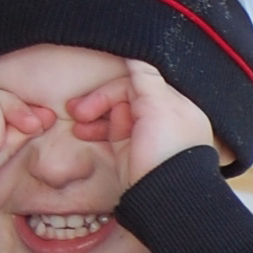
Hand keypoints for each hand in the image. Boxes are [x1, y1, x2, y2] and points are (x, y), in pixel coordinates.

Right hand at [68, 57, 219, 181]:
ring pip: (113, 113)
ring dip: (93, 114)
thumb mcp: (161, 106)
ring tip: (77, 123)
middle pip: (123, 95)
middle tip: (77, 110)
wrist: (164, 199)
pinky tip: (82, 132)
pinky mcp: (129, 152)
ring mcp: (144, 134)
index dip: (116, 84)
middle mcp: (160, 116)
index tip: (95, 87)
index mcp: (175, 102)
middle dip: (99, 100)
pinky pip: (108, 131)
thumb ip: (146, 77)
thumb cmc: (168, 150)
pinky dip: (95, 130)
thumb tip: (135, 53)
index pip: (140, 80)